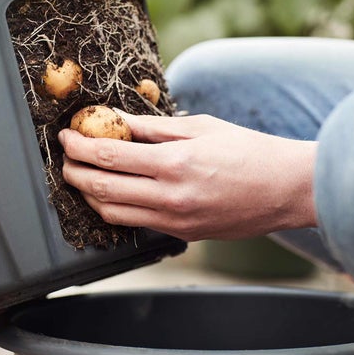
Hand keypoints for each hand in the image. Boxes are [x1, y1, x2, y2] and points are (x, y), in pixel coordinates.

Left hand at [59, 112, 317, 240]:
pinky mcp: (181, 234)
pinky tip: (112, 192)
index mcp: (174, 163)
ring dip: (88, 194)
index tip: (66, 136)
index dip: (79, 146)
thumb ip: (153, 127)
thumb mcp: (200, 127)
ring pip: (111, 213)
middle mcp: (170, 197)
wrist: (287, 190)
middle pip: (100, 188)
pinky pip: (135, 224)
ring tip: (83, 175)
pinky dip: (114, 208)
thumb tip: (115, 120)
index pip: (108, 157)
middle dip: (73, 172)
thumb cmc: (249, 152)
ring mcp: (175, 221)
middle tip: (66, 157)